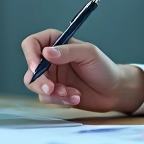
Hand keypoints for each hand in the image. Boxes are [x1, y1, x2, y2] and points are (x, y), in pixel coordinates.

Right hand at [20, 29, 143, 112]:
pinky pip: (47, 98)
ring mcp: (52, 77)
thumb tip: (46, 52)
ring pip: (36, 86)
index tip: (36, 67)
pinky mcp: (54, 93)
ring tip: (71, 93)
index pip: (32, 43)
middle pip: (31, 69)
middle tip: (52, 88)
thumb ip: (68, 51)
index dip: (30, 54)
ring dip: (52, 93)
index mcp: (57, 43)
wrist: (114, 91)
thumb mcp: (89, 54)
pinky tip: (75, 97)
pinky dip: (60, 100)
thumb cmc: (104, 68)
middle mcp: (51, 60)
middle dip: (40, 81)